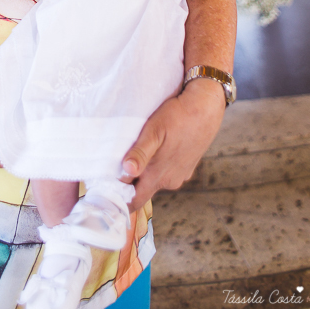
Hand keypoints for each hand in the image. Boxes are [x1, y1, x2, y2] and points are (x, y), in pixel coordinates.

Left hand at [121, 78, 225, 209]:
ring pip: (154, 180)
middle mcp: (170, 181)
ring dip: (143, 173)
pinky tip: (154, 150)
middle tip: (110, 171)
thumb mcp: (154, 131)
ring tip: (130, 156)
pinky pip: (166, 172)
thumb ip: (141, 153)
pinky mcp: (187, 166)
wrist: (206, 106)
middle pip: (142, 191)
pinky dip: (157, 165)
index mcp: (158, 176)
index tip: (102, 191)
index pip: (133, 201)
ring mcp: (180, 175)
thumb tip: (127, 172)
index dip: (118, 199)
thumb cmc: (178, 115)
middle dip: (127, 186)